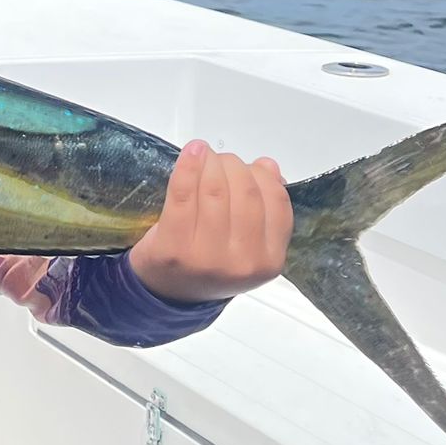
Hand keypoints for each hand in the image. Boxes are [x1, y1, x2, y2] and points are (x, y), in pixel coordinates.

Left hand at [128, 141, 292, 302]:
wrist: (169, 291)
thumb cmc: (210, 260)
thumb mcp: (247, 244)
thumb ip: (264, 209)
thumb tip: (268, 166)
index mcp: (269, 261)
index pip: (276, 203)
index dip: (262, 175)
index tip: (247, 166)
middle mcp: (242, 262)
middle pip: (245, 192)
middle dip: (233, 165)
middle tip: (220, 160)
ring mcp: (208, 256)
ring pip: (216, 190)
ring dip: (211, 162)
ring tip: (203, 155)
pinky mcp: (175, 245)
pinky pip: (184, 194)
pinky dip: (188, 166)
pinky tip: (191, 152)